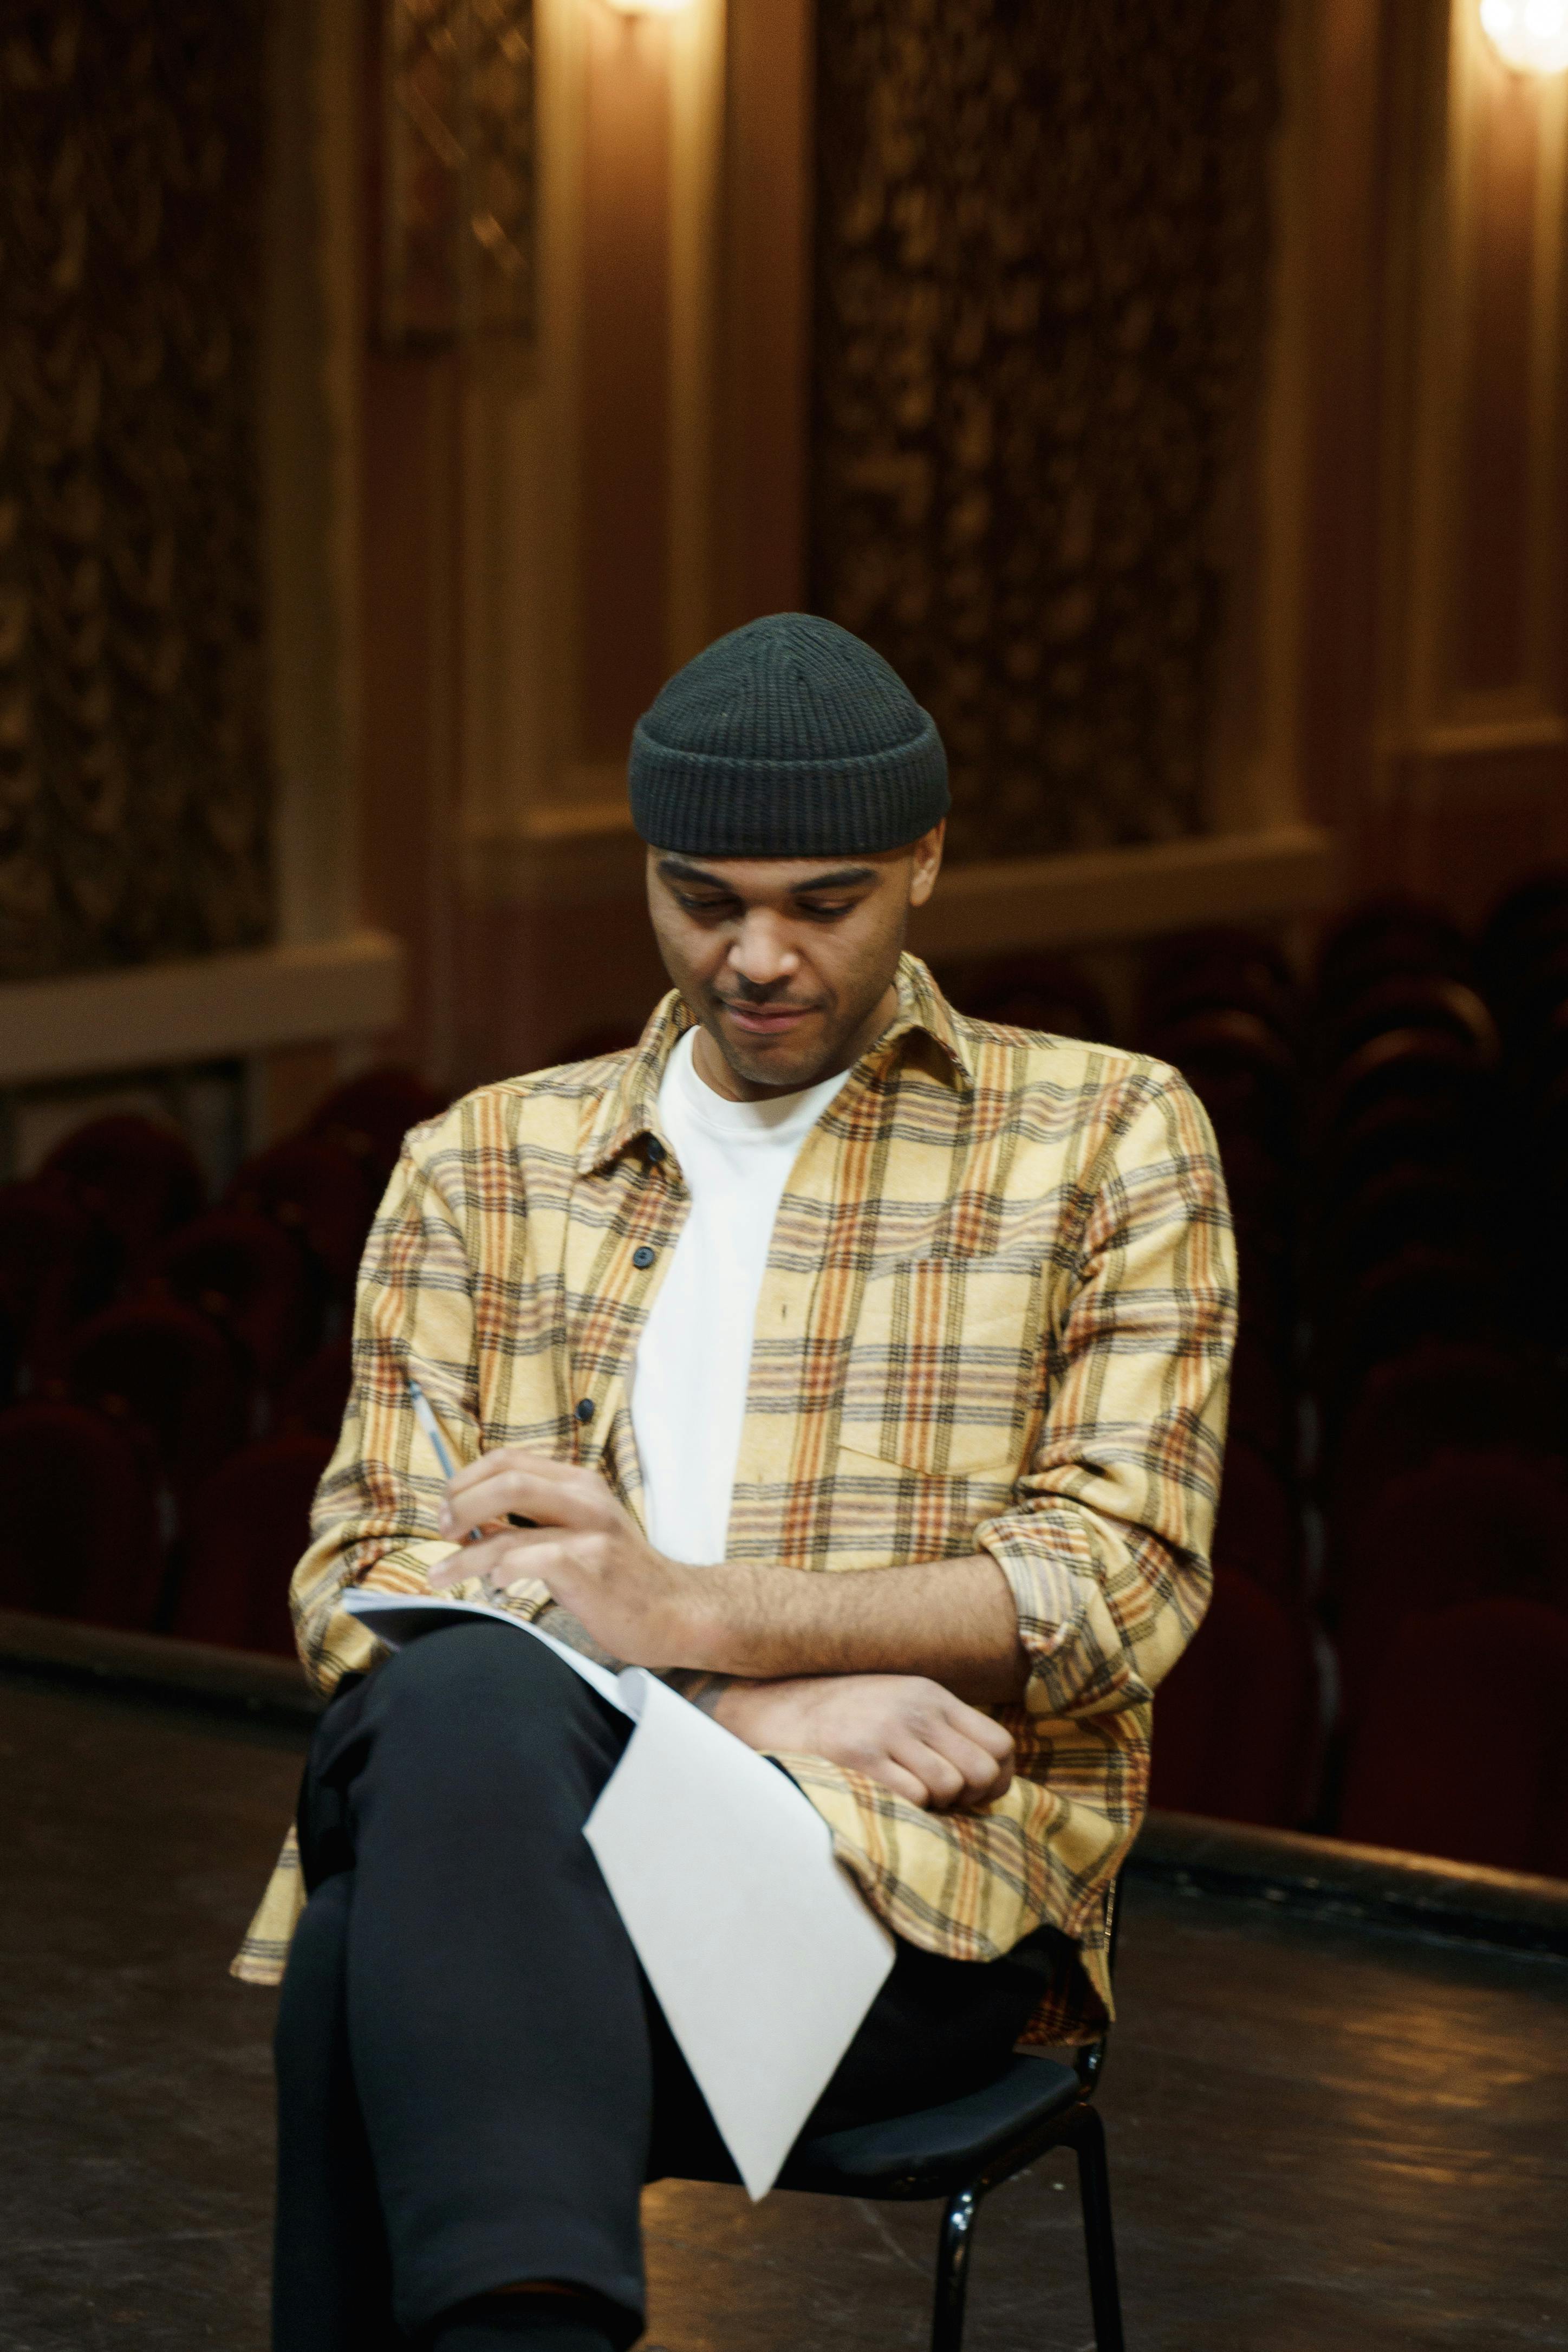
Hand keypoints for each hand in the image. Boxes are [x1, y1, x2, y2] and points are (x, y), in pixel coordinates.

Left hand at [428, 1449, 697, 1667]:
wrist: (676, 1610)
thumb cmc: (619, 1574)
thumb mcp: (580, 1531)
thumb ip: (534, 1520)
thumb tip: (469, 1522)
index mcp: (578, 1484)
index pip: (509, 1460)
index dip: (466, 1479)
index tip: (445, 1507)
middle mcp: (586, 1500)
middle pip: (507, 1481)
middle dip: (460, 1505)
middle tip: (442, 1533)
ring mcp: (592, 1535)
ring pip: (511, 1532)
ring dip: (465, 1555)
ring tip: (439, 1575)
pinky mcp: (595, 1570)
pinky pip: (538, 1561)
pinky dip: (506, 1571)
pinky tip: (495, 1584)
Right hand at [711, 1674, 1013, 1811]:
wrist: (773, 1705)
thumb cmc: (840, 1717)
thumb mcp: (897, 1704)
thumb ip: (938, 1729)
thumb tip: (987, 1777)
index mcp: (931, 1695)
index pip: (1001, 1744)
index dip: (998, 1780)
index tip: (974, 1794)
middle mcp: (916, 1708)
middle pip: (984, 1771)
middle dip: (970, 1800)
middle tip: (941, 1803)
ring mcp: (887, 1730)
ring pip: (951, 1787)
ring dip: (934, 1806)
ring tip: (906, 1798)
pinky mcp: (859, 1755)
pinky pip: (913, 1797)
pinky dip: (906, 1809)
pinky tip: (883, 1798)